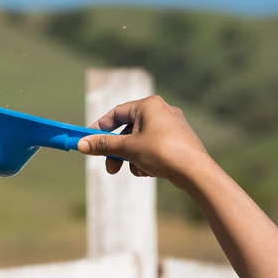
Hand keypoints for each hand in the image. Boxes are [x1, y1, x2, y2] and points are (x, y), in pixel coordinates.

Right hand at [77, 95, 210, 186]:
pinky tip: (149, 172)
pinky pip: (153, 148)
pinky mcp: (178, 141)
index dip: (100, 127)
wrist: (196, 172)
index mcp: (149, 105)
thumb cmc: (162, 152)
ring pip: (140, 141)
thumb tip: (81, 144)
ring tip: (135, 171)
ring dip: (131, 158)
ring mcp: (172, 127)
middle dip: (116, 150)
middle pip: (128, 130)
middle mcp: (162, 111)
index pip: (117, 113)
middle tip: (109, 167)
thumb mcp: (128, 148)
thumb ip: (103, 145)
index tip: (89, 140)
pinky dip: (146, 160)